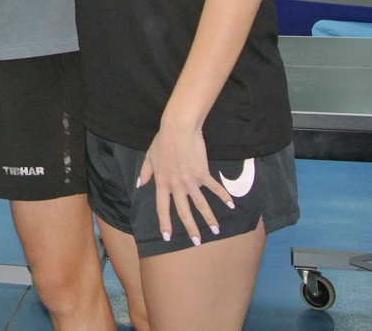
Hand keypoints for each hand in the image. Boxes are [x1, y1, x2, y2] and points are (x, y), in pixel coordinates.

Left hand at [138, 124, 232, 245]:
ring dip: (209, 218)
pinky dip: (223, 197)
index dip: (165, 223)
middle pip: (183, 211)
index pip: (162, 207)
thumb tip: (140, 185)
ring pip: (200, 204)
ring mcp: (190, 180)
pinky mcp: (203, 173)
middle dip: (190, 228)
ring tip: (215, 230)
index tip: (167, 237)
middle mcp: (176, 185)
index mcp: (161, 182)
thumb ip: (145, 173)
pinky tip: (231, 205)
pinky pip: (214, 188)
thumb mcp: (149, 157)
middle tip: (197, 242)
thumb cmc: (162, 141)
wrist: (178, 129)